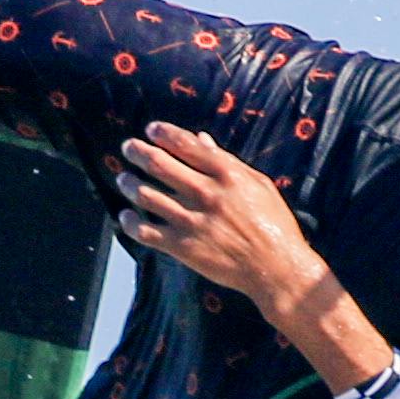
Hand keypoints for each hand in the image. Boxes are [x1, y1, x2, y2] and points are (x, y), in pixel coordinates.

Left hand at [118, 126, 399, 398]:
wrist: (276, 268)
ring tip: (123, 179)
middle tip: (127, 147)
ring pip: (146, 195)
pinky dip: (130, 222)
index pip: (186, 144)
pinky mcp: (183, 247)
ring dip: (129, 183)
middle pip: (159, 164)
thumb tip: (201, 139)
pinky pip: (146, 231)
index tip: (151, 129)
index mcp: (227, 174)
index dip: (163, 133)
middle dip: (137, 151)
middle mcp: (206, 193)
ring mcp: (192, 221)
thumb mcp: (258, 185)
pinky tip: (125, 216)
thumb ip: (227, 161)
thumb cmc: (273, 224)